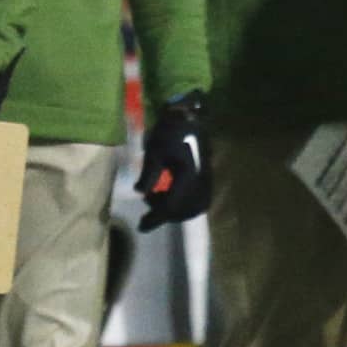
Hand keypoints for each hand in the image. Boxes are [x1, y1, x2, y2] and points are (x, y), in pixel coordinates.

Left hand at [135, 93, 209, 229]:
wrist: (191, 119)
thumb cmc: (169, 132)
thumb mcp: (154, 152)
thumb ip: (148, 175)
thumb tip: (139, 193)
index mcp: (187, 177)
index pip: (170, 206)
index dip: (155, 219)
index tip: (141, 227)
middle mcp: (200, 183)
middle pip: (181, 212)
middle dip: (163, 213)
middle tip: (148, 204)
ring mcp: (206, 183)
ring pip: (190, 208)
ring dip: (173, 208)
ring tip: (158, 196)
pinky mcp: (207, 180)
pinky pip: (196, 201)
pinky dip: (181, 202)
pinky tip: (169, 192)